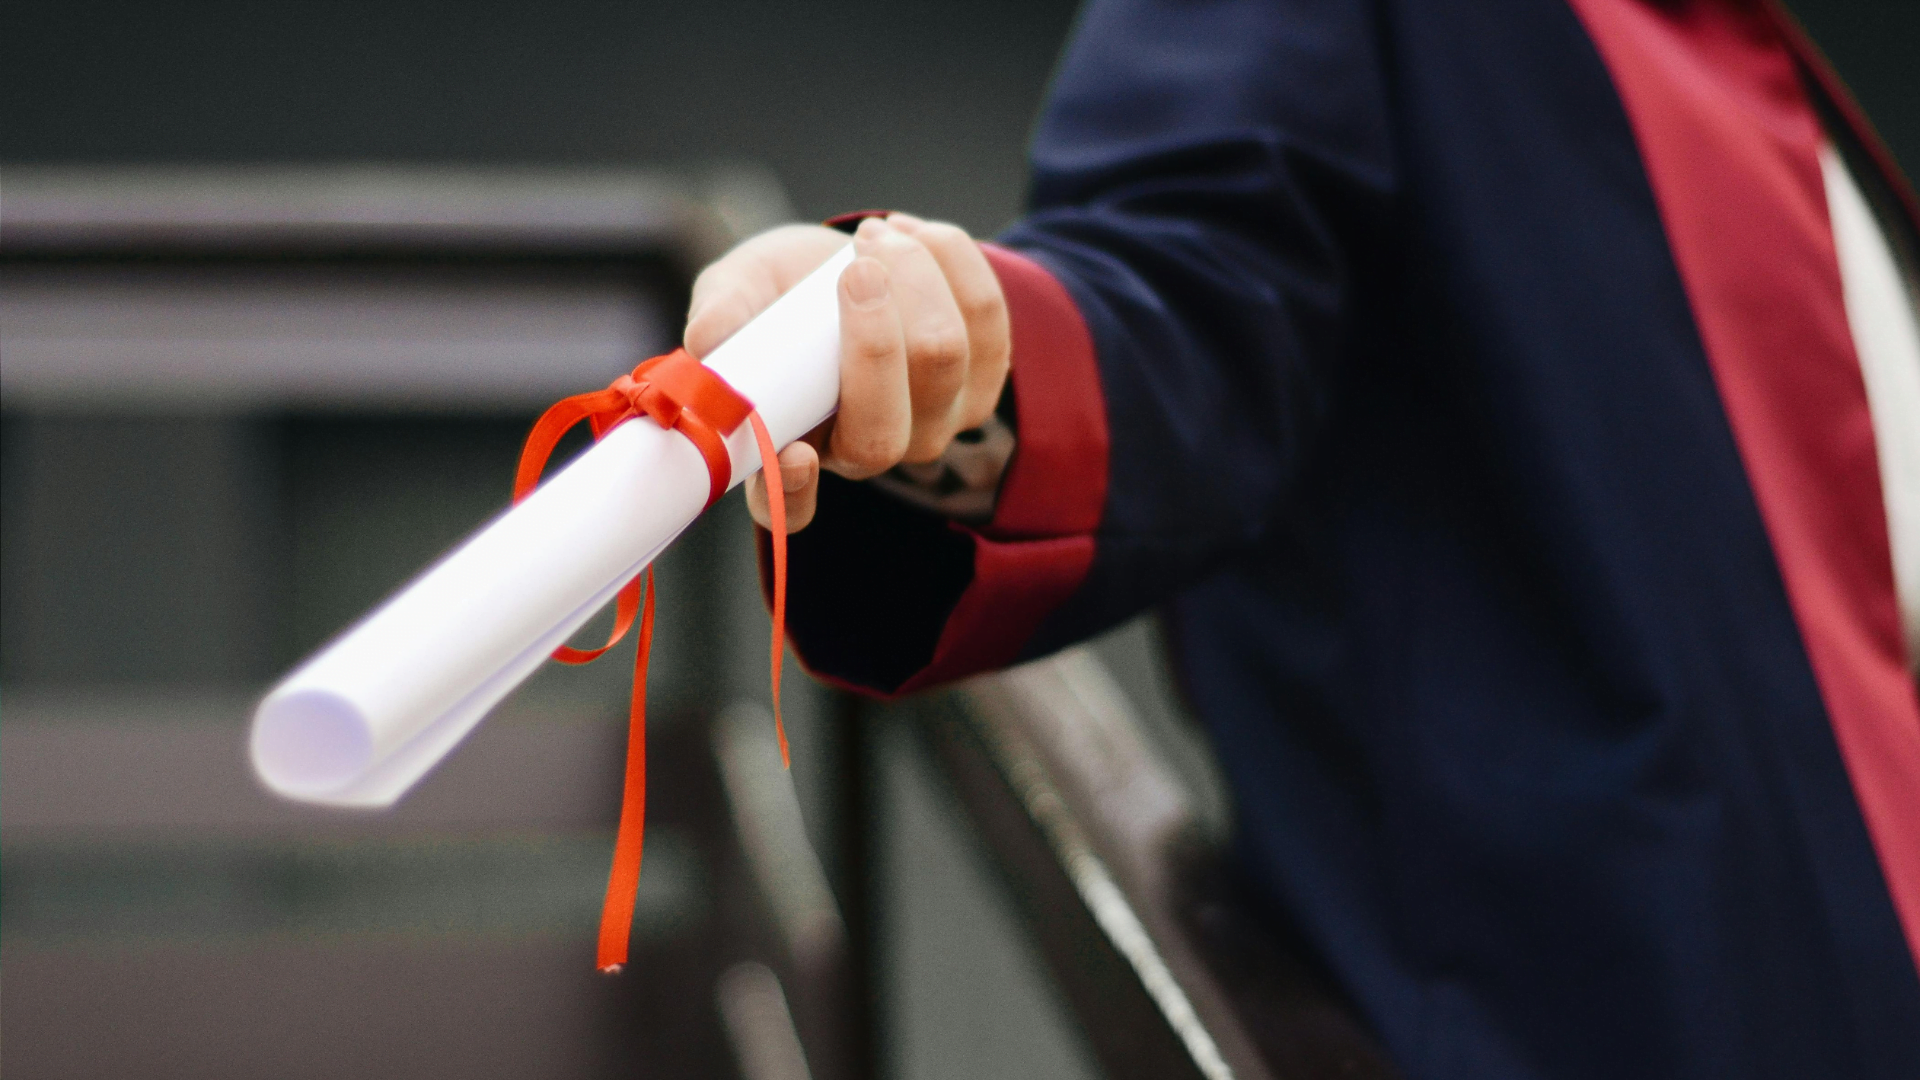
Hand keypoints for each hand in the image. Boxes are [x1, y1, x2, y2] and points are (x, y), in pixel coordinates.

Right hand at [684, 214, 1011, 531]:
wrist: (848, 259)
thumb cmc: (781, 291)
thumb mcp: (738, 290)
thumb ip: (722, 313)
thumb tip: (707, 341)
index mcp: (793, 450)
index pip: (790, 507)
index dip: (794, 492)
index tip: (794, 454)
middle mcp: (868, 452)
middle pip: (885, 429)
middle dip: (875, 337)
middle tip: (855, 267)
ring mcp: (935, 422)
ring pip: (944, 358)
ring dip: (913, 277)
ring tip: (873, 236)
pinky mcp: (984, 377)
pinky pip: (987, 316)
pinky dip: (951, 260)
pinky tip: (912, 234)